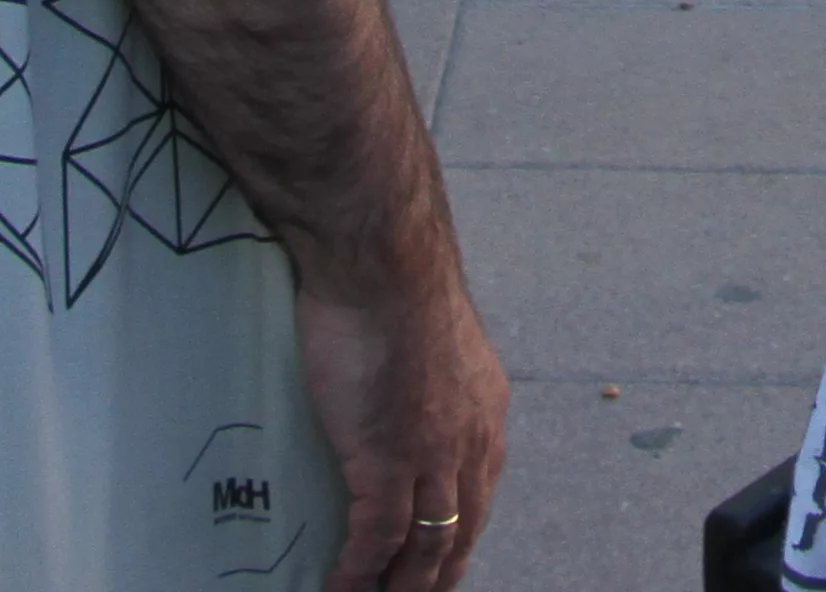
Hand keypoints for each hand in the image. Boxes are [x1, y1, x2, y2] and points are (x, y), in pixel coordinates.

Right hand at [295, 265, 507, 591]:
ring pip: (425, 547)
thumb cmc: (394, 288)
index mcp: (486, 414)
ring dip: (399, 587)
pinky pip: (375, 541)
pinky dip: (356, 574)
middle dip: (435, 577)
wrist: (381, 266)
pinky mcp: (387, 462)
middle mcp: (471, 444)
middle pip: (459, 534)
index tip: (440, 565)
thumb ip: (432, 379)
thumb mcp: (433, 341)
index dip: (457, 539)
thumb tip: (409, 393)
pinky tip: (339, 589)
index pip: (478, 496)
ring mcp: (431, 457)